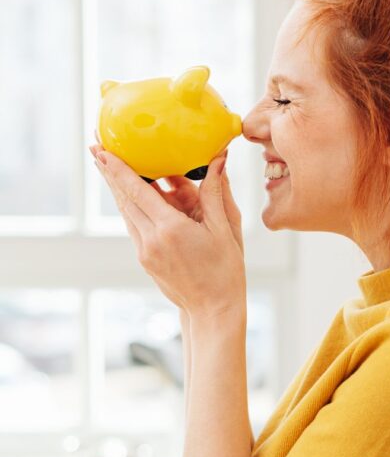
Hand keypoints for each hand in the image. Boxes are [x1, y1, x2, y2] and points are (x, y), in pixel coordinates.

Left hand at [89, 142, 246, 318]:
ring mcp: (145, 251)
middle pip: (124, 198)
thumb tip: (218, 160)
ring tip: (109, 166)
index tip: (102, 149)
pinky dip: (132, 206)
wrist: (214, 309)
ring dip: (118, 188)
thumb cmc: (226, 271)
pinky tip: (133, 196)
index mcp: (171, 229)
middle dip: (109, 172)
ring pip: (127, 212)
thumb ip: (216, 192)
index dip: (118, 168)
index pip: (138, 190)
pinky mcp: (144, 259)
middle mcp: (151, 239)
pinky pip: (135, 226)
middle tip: (96, 147)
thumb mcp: (226, 229)